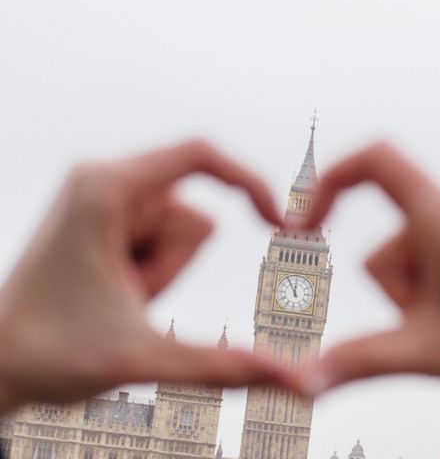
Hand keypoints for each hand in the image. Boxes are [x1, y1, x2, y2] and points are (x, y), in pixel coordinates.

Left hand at [0, 140, 298, 413]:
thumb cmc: (49, 354)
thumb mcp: (142, 360)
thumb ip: (223, 367)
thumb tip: (294, 380)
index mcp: (104, 188)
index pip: (200, 155)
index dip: (250, 182)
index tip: (280, 224)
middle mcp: (104, 178)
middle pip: (195, 214)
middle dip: (175, 265)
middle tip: (127, 295)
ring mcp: (106, 194)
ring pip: (183, 230)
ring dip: (163, 272)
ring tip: (118, 294)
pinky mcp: (110, 212)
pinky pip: (165, 236)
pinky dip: (154, 270)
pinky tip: (115, 288)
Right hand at [301, 143, 439, 408]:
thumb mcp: (426, 351)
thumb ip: (357, 360)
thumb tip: (301, 380)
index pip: (375, 160)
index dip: (328, 182)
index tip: (307, 225)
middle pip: (387, 242)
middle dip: (396, 292)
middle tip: (437, 325)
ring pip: (412, 256)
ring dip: (419, 297)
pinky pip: (438, 256)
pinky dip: (438, 288)